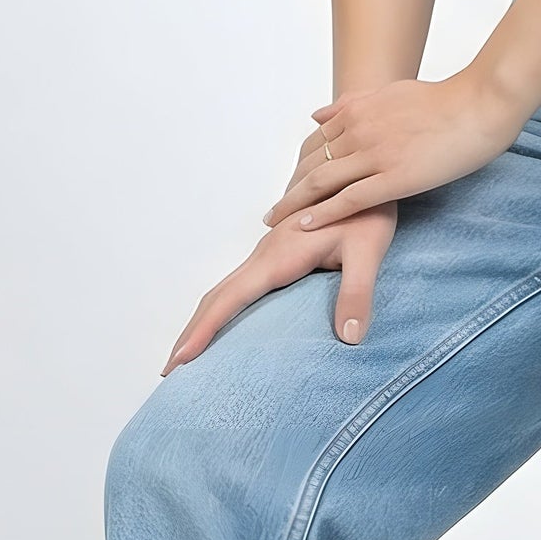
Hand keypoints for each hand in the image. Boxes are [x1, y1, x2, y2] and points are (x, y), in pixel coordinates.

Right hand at [163, 205, 395, 374]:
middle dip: (192, 332)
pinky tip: (226, 320)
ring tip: (188, 351)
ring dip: (204, 319)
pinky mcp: (280, 251)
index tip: (180, 358)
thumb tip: (349, 339)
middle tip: (169, 368)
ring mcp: (270, 252)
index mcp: (279, 257)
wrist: (370, 171)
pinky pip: (241, 283)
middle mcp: (266, 253)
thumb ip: (357, 293)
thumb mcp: (368, 251)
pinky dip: (224, 306)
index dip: (205, 330)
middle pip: (218, 296)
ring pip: (226, 288)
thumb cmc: (370, 211)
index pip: (231, 299)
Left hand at [265, 70, 526, 232]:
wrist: (478, 105)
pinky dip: (323, 212)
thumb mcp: (392, 91)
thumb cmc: (445, 101)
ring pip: (322, 182)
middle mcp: (359, 131)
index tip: (288, 184)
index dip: (298, 166)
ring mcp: (374, 155)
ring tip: (276, 222)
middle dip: (288, 190)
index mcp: (358, 109)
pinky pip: (349, 199)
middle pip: (311, 164)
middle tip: (271, 212)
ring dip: (294, 204)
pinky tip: (305, 224)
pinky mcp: (393, 178)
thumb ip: (354, 102)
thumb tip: (320, 115)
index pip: (316, 142)